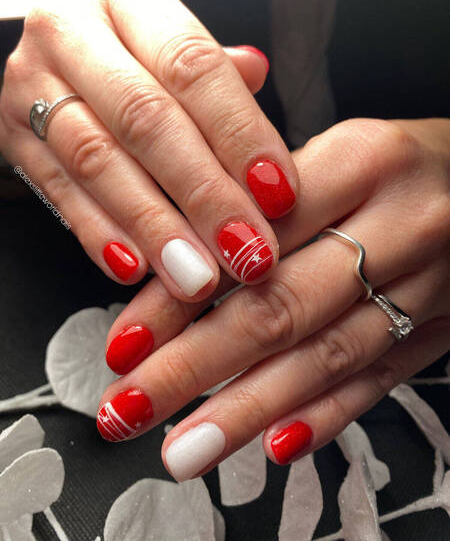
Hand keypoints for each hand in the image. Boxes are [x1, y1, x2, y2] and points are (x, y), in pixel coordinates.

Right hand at [0, 0, 297, 299]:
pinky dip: (100, 235)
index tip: (278, 193)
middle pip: (145, 119)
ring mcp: (31, 88)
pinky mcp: (15, 140)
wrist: (58, 46)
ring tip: (198, 275)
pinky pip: (58, 194)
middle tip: (245, 249)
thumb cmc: (133, 50)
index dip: (239, 134)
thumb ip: (215, 68)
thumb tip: (258, 73)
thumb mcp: (171, 39)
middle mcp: (69, 34)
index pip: (192, 66)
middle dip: (202, 193)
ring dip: (154, 226)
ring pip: (98, 163)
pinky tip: (137, 269)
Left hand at [96, 117, 448, 480]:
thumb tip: (179, 263)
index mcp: (363, 161)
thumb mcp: (337, 148)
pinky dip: (326, 414)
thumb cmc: (397, 163)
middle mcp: (400, 224)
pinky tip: (277, 442)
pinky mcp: (441, 326)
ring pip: (327, 356)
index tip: (126, 342)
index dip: (182, 297)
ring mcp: (428, 284)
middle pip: (283, 307)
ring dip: (248, 409)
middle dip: (195, 367)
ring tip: (186, 447)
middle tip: (131, 408)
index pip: (254, 238)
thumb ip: (264, 199)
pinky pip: (382, 378)